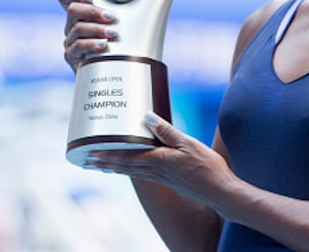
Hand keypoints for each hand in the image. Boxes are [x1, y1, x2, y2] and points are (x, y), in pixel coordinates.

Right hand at [57, 0, 118, 70]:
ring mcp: (71, 40)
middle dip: (94, 11)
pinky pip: (78, 46)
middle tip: (112, 17)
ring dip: (97, 29)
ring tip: (113, 34)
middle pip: (73, 10)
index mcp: (81, 14)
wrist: (114, 71)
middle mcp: (72, 25)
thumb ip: (122, 10)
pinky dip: (92, 44)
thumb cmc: (119, 45)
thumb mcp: (119, 24)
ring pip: (78, 28)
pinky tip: (104, 45)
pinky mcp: (71, 56)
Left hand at [87, 113, 236, 205]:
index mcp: (158, 160)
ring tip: (102, 166)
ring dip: (116, 169)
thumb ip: (167, 131)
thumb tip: (146, 117)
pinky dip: (131, 171)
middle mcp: (156, 171)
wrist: (220, 192)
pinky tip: (132, 170)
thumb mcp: (188, 143)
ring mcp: (162, 178)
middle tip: (88, 161)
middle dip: (105, 163)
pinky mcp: (170, 182)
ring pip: (133, 172)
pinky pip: (144, 175)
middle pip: (125, 166)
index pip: (127, 156)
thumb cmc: (207, 167)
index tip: (91, 153)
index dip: (108, 154)